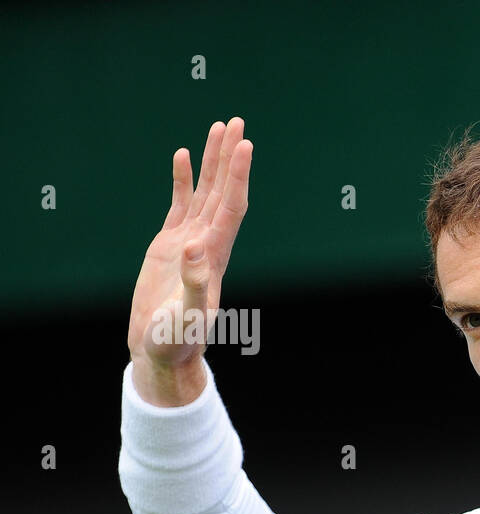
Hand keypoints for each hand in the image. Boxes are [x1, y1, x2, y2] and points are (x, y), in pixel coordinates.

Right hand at [127, 117, 252, 404]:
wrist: (161, 352)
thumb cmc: (176, 341)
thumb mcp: (188, 318)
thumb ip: (196, 286)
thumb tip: (195, 249)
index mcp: (214, 257)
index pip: (231, 207)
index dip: (238, 177)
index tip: (244, 146)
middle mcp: (207, 244)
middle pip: (223, 192)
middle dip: (230, 157)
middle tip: (237, 121)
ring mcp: (189, 242)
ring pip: (204, 193)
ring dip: (212, 162)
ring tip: (218, 127)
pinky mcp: (169, 245)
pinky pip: (180, 203)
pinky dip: (183, 179)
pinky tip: (182, 155)